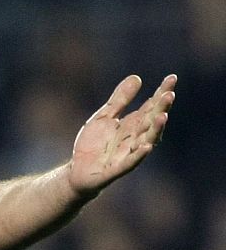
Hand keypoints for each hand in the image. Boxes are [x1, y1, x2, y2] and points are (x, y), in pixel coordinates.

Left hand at [68, 74, 176, 194]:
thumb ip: (120, 100)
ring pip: (146, 141)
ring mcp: (128, 154)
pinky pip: (130, 162)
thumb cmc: (94, 144)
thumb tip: (137, 77)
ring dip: (155, 130)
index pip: (151, 107)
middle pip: (151, 121)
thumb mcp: (104, 117)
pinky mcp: (116, 169)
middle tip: (170, 94)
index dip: (161, 93)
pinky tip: (147, 147)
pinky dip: (139, 155)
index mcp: (133, 125)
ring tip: (163, 116)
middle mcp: (135, 138)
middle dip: (161, 108)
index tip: (172, 77)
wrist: (78, 172)